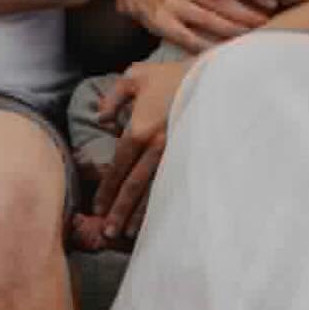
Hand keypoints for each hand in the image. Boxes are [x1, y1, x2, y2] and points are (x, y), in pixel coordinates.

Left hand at [91, 57, 190, 241]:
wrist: (211, 78)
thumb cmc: (170, 76)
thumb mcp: (136, 76)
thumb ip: (114, 97)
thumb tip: (101, 119)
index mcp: (140, 129)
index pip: (118, 165)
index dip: (107, 187)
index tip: (97, 207)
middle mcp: (156, 147)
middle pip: (134, 185)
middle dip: (120, 210)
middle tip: (107, 232)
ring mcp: (175, 155)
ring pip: (154, 190)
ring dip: (139, 213)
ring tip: (126, 234)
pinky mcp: (189, 158)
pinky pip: (172, 185)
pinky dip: (162, 203)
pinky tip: (156, 219)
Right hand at [116, 0, 274, 53]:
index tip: (272, 1)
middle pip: (223, 3)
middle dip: (249, 15)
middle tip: (269, 24)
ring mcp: (172, 3)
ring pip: (211, 21)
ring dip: (235, 32)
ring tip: (254, 38)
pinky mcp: (162, 21)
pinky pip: (190, 38)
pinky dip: (209, 46)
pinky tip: (224, 51)